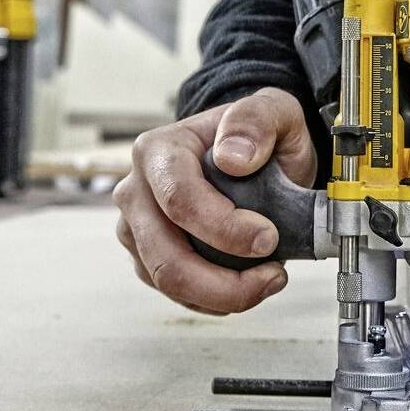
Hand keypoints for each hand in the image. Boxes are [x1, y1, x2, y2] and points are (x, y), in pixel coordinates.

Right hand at [113, 87, 314, 314]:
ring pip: (166, 281)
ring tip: (267, 280)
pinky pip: (173, 293)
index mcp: (158, 151)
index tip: (268, 237)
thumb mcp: (272, 111)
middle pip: (165, 255)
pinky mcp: (146, 256)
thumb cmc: (254, 135)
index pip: (180, 200)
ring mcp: (137, 227)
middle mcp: (136, 191)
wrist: (245, 154)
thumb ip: (257, 121)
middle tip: (273, 275)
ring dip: (222, 295)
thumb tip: (233, 157)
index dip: (225, 229)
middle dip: (223, 280)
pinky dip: (213, 299)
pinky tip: (245, 284)